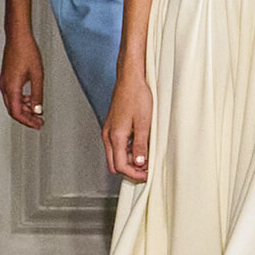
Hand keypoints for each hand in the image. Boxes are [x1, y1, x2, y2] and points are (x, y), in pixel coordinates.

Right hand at [0, 32, 44, 128]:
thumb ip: (37, 94)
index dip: (27, 122)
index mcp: (12, 88)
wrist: (17, 36)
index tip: (38, 125)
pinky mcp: (6, 78)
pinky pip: (12, 95)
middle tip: (39, 122)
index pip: (17, 113)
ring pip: (12, 103)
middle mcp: (5, 86)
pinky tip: (31, 100)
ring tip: (37, 113)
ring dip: (24, 110)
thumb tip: (38, 110)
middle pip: (13, 110)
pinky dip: (21, 101)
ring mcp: (4, 82)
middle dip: (26, 118)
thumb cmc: (27, 51)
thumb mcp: (37, 75)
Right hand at [103, 66, 152, 180]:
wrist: (130, 79)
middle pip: (114, 164)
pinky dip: (126, 150)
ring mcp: (108, 131)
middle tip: (145, 169)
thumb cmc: (137, 96)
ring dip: (128, 160)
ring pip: (114, 155)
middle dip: (129, 170)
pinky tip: (139, 145)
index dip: (134, 174)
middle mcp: (108, 135)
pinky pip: (116, 145)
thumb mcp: (143, 123)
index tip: (146, 175)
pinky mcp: (112, 126)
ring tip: (145, 156)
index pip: (120, 166)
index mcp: (115, 136)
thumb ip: (140, 146)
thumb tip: (140, 164)